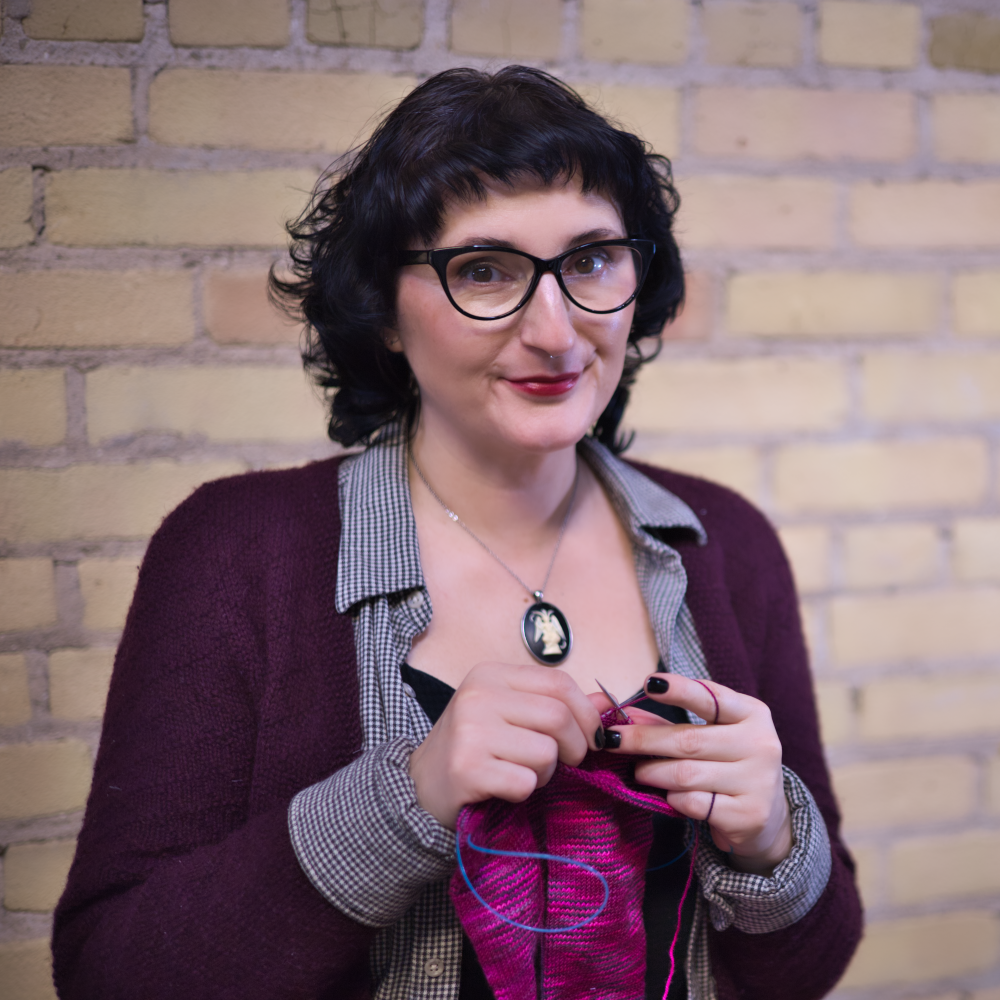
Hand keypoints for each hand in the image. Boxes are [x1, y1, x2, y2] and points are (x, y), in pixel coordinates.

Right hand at [409, 663, 602, 829]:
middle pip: (558, 717)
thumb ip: (558, 706)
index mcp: (491, 675)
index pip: (559, 683)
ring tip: (521, 773)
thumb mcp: (511, 716)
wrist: (420, 787)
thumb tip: (609, 702)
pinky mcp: (467, 768)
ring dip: (545, 774)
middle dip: (574, 748)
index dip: (586, 713)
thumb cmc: (474, 749)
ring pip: (546, 752)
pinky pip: (525, 782)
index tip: (592, 737)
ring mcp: (470, 731)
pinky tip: (504, 788)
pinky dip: (524, 792)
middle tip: (564, 763)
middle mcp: (478, 695)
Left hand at [595, 675, 791, 875]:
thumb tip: (627, 716)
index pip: (711, 697)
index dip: (679, 689)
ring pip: (686, 774)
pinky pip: (694, 803)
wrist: (765, 818)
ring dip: (652, 772)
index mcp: (752, 714)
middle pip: (688, 739)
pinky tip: (668, 796)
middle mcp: (761, 744)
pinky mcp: (749, 814)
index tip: (649, 683)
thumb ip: (669, 725)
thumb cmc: (727, 766)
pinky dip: (673, 798)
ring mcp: (758, 781)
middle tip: (612, 740)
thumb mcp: (707, 737)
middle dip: (643, 739)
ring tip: (638, 771)